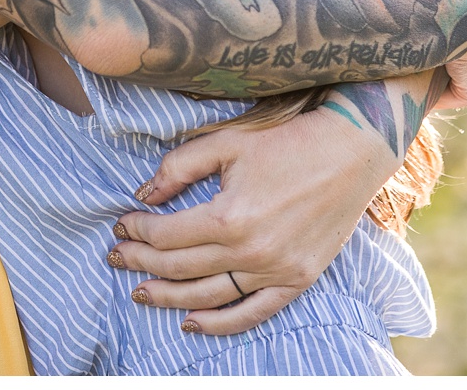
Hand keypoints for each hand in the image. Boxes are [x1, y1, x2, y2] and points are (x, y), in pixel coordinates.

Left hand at [108, 105, 392, 335]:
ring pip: (208, 296)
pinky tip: (191, 323)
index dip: (136, 232)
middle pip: (179, 268)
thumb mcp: (226, 142)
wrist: (350, 153)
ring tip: (140, 293)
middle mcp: (250, 251)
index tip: (121, 226)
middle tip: (116, 259)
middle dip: (140, 264)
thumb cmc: (287, 142)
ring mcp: (275, 271)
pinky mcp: (297, 280)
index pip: (165, 235)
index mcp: (228, 216)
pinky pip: (253, 312)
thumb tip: (143, 194)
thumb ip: (179, 168)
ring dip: (169, 298)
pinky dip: (220, 323)